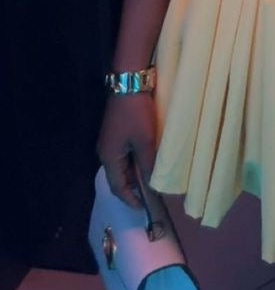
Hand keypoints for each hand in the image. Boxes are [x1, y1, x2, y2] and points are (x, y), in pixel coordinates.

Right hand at [96, 93, 157, 208]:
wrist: (129, 82)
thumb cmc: (137, 114)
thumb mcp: (146, 141)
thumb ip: (148, 166)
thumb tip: (151, 188)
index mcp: (109, 157)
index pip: (117, 187)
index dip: (130, 199)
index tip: (144, 207)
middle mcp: (105, 151)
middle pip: (118, 177)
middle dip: (134, 187)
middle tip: (152, 193)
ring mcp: (110, 141)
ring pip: (122, 165)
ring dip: (135, 173)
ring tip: (153, 178)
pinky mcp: (116, 131)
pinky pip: (124, 153)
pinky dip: (135, 160)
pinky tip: (148, 159)